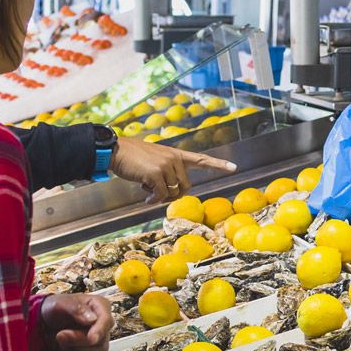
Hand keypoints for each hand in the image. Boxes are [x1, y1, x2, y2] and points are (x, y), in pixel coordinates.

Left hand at [39, 294, 112, 350]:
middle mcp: (103, 324)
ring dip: (76, 350)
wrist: (46, 324)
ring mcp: (100, 340)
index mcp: (99, 306)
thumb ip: (76, 308)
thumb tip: (92, 319)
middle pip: (100, 340)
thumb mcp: (60, 303)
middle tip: (60, 334)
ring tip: (62, 341)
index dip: (99, 330)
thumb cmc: (56, 309)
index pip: (106, 320)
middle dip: (77, 341)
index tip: (91, 338)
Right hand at [110, 137, 238, 202]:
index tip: (234, 167)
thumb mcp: (154, 161)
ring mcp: (166, 165)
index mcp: (176, 154)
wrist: (116, 151)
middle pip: (185, 187)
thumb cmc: (133, 158)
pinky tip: (145, 197)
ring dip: (160, 197)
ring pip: (173, 192)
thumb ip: (166, 173)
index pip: (201, 159)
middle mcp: (174, 158)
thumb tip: (170, 195)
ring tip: (147, 190)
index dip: (218, 164)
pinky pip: (161, 195)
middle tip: (156, 194)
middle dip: (173, 195)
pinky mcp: (156, 173)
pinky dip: (153, 200)